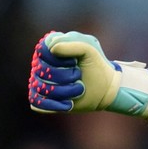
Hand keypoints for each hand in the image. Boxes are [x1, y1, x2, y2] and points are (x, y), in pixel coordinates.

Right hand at [28, 31, 147, 117]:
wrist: (109, 86)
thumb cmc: (101, 66)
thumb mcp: (90, 50)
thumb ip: (72, 43)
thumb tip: (51, 45)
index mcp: (49, 50)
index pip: (41, 55)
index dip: (59, 62)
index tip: (77, 64)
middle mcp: (42, 66)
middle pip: (40, 74)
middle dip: (64, 79)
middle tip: (82, 81)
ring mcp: (43, 84)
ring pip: (40, 89)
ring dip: (63, 93)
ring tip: (80, 90)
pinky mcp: (46, 101)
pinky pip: (38, 104)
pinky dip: (55, 106)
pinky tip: (71, 104)